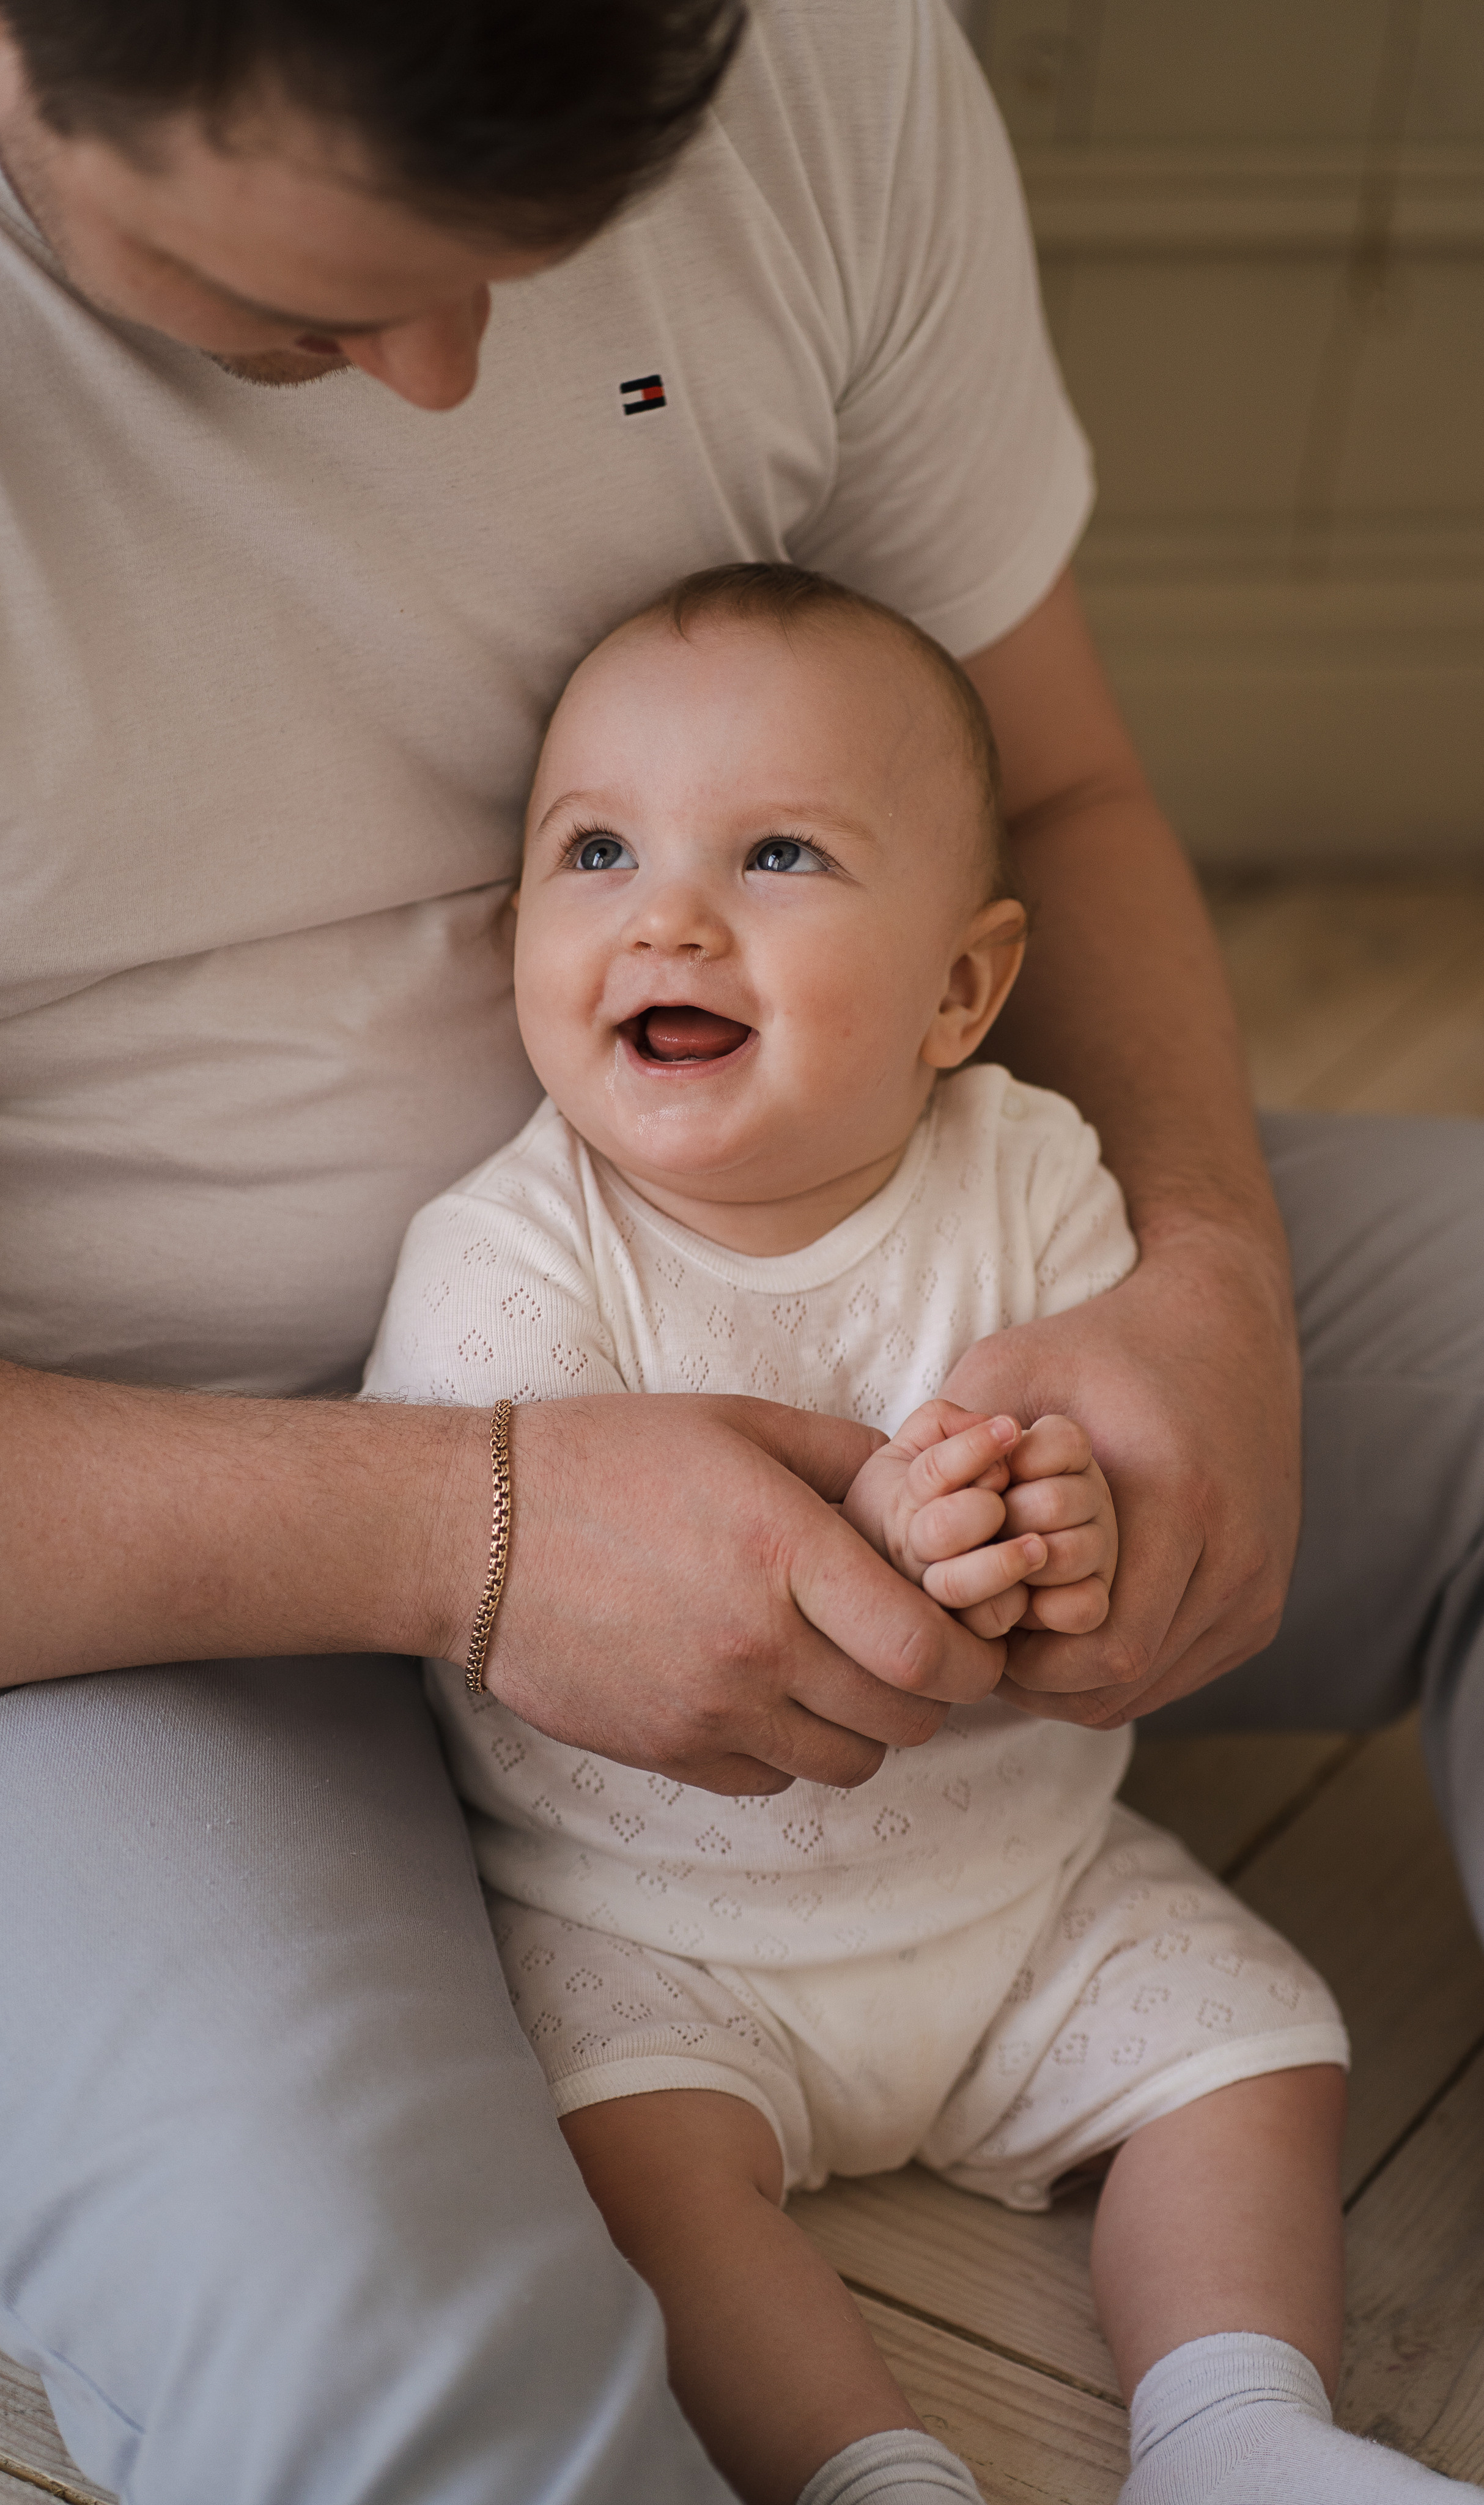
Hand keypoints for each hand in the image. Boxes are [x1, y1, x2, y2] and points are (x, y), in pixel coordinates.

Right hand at [453, 1393, 1012, 1796]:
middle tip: (909, 1651)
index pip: (927, 1649)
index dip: (971, 1654)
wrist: (473, 1532)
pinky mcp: (667, 1750)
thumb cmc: (608, 1457)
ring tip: (836, 1671)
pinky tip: (764, 1691)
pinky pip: (773, 1778)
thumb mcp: (737, 1422)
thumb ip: (845, 1452)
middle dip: (928, 1691)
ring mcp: (709, 1710)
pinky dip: (790, 1747)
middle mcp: (756, 1644)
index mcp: (785, 1552)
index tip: (968, 1634)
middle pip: (905, 1718)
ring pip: (848, 1762)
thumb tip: (928, 1478)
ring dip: (863, 1725)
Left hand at [939, 1221, 1299, 1726]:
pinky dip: (1121, 1664)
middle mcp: (1238, 1557)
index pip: (1099, 1648)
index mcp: (1182, 1502)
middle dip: (1042, 1681)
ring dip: (1077, 1679)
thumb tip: (897, 1528)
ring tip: (1020, 1635)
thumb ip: (956, 1447)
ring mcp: (1259, 1589)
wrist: (1227, 1321)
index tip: (975, 1632)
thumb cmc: (1105, 1342)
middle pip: (1122, 1682)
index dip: (1024, 1664)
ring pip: (1149, 1689)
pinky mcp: (1264, 1605)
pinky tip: (1071, 1623)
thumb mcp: (1015, 1367)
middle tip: (985, 1648)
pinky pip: (1179, 1671)